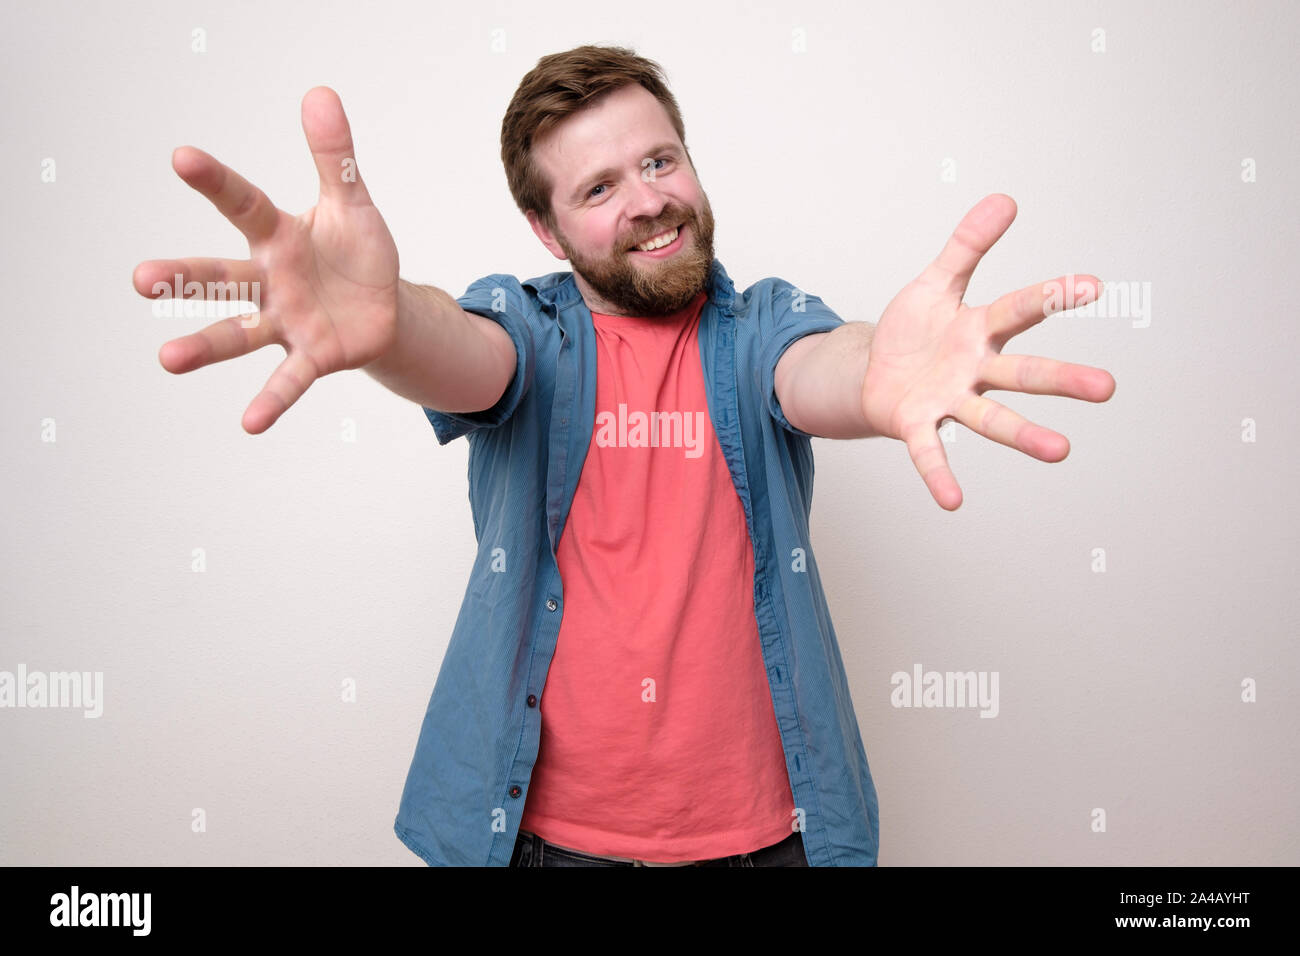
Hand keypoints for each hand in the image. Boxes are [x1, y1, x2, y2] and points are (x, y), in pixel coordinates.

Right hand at [133, 87, 399, 432]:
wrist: (384, 306)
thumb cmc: (357, 252)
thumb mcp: (353, 203)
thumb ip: (336, 156)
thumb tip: (321, 94)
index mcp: (279, 237)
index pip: (244, 204)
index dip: (217, 181)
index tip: (182, 157)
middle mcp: (269, 280)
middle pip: (220, 277)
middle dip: (183, 276)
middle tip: (140, 278)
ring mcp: (284, 321)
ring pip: (237, 332)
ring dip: (204, 346)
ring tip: (167, 359)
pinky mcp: (311, 355)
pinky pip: (288, 379)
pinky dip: (271, 399)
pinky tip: (250, 423)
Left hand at [860, 194, 1115, 509]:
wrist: (870, 371)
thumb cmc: (912, 331)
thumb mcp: (935, 282)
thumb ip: (967, 246)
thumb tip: (1005, 199)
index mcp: (980, 330)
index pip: (1022, 309)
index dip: (1052, 296)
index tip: (1093, 285)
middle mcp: (975, 370)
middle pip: (1023, 374)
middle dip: (1062, 380)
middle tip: (1108, 387)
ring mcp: (949, 400)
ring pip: (992, 419)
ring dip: (1025, 436)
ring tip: (1062, 451)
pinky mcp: (917, 424)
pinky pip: (930, 452)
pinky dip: (939, 475)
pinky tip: (953, 502)